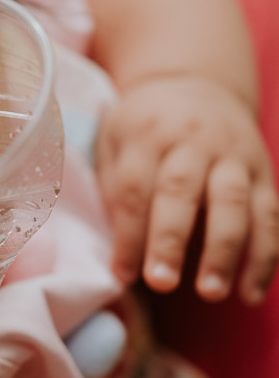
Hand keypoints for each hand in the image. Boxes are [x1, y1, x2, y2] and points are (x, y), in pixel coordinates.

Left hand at [96, 78, 277, 303]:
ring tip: (211, 293)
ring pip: (234, 203)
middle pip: (182, 191)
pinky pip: (270, 215)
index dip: (128, 233)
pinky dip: (264, 256)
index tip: (121, 274)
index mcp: (146, 134)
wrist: (195, 84)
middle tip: (162, 284)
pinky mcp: (264, 171)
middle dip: (171, 240)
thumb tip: (115, 254)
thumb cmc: (142, 129)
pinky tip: (250, 292)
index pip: (134, 187)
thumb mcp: (113, 142)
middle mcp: (192, 141)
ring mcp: (234, 155)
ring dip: (224, 252)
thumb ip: (113, 189)